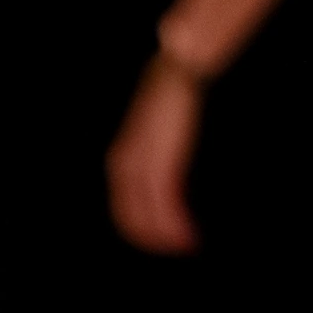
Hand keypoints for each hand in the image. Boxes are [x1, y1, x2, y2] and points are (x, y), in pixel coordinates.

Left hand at [108, 56, 203, 254]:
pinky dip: (175, 222)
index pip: (124, 204)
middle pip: (131, 214)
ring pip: (148, 212)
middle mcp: (126, 161)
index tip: (161, 240)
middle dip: (152, 237)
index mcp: (124, 156)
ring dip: (166, 235)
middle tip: (177, 249)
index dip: (141, 227)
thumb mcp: (161, 125)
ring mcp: (142, 161)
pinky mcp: (163, 157)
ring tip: (186, 247)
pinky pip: (166, 200)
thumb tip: (170, 163)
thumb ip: (161, 148)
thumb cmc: (178, 91)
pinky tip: (187, 236)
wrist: (185, 63)